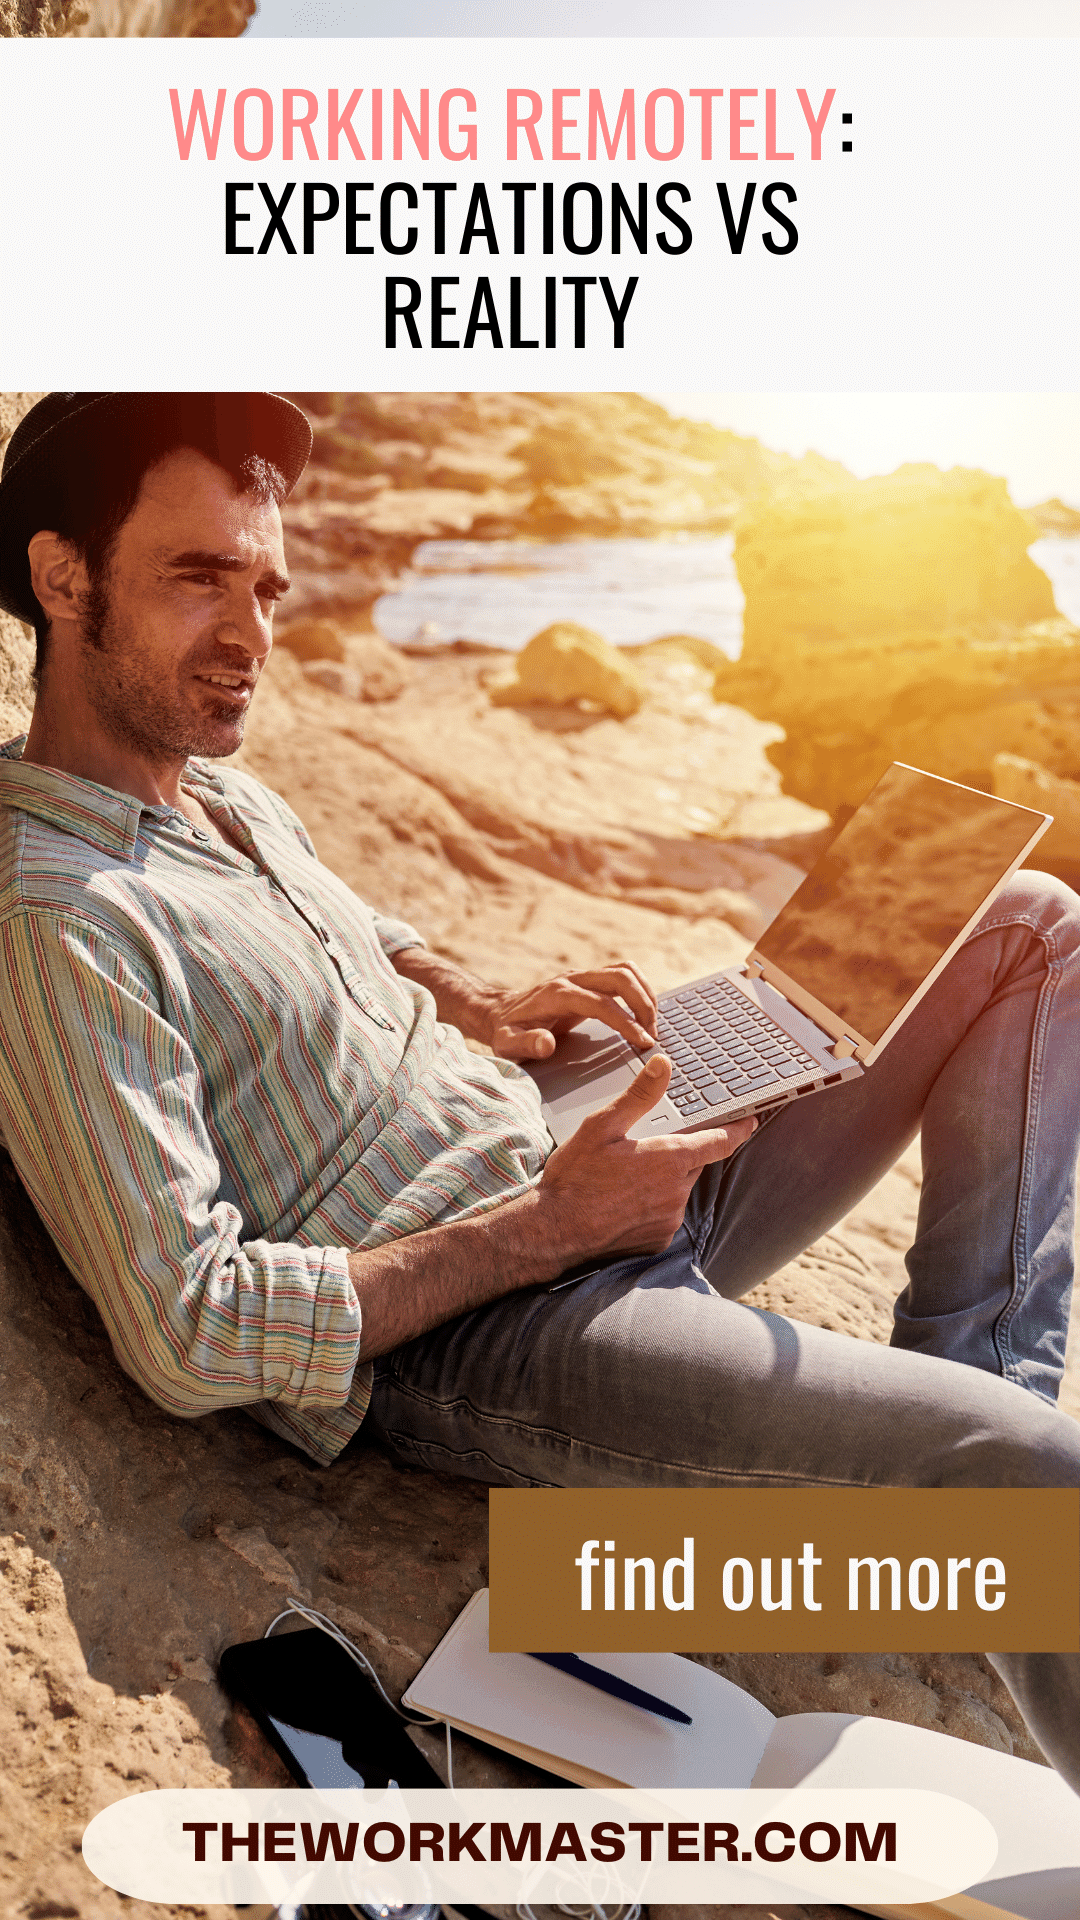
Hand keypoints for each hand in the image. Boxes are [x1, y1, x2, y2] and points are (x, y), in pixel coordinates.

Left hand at [487, 963, 658, 1060]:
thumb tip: (546, 1044)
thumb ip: (525, 1044)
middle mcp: (572, 979)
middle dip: (643, 1004)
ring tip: (652, 1026)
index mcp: (557, 994)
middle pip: (620, 976)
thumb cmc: (506, 1031)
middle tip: (653, 1035)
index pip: (601, 1003)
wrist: (500, 1012)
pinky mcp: (590, 980)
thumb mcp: (507, 1044)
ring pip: (626, 970)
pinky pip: (623, 975)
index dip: (626, 1022)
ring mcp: (582, 977)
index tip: (643, 1042)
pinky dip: (640, 990)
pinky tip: (643, 1014)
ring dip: (645, 995)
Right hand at [537, 1052, 756, 1261]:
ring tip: (621, 1179)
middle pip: (692, 1164)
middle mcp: (677, 1191)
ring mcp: (669, 1218)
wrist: (553, 1231)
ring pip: (677, 1190)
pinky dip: (651, 1205)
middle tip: (642, 1151)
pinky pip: (664, 1215)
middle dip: (676, 1155)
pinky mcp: (658, 1240)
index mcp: (670, 1159)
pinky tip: (621, 1201)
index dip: (739, 1129)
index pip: (720, 1141)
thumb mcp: (602, 1126)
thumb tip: (664, 1065)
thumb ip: (639, 1095)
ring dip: (661, 1181)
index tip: (751, 1120)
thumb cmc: (575, 1177)